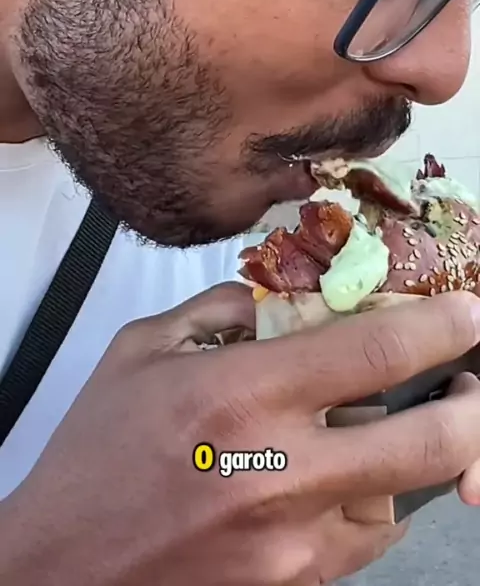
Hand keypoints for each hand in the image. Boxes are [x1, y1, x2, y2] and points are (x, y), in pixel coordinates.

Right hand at [2, 284, 479, 585]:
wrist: (62, 570)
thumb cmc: (97, 455)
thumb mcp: (141, 351)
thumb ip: (215, 312)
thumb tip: (272, 304)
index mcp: (242, 395)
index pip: (375, 350)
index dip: (440, 325)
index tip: (468, 312)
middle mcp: (282, 470)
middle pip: (429, 440)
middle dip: (471, 406)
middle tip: (468, 385)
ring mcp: (296, 541)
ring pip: (404, 496)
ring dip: (412, 459)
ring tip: (390, 430)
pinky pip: (366, 540)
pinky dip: (372, 504)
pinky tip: (344, 482)